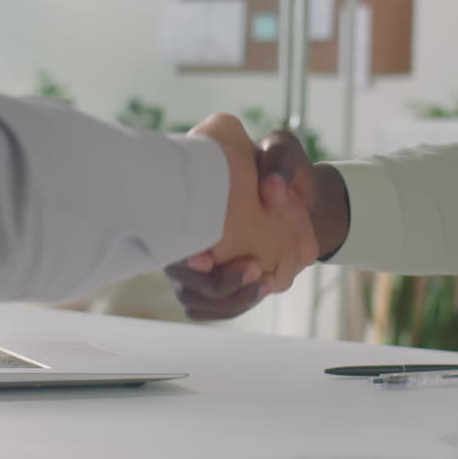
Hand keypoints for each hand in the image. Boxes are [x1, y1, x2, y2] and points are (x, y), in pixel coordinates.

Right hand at [168, 128, 346, 319]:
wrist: (292, 194)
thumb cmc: (273, 168)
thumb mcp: (281, 150)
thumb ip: (278, 160)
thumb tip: (272, 193)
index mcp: (181, 202)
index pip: (164, 237)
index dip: (179, 255)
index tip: (204, 258)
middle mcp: (178, 239)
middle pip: (182, 280)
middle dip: (216, 284)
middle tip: (256, 269)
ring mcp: (192, 266)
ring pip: (196, 300)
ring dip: (231, 300)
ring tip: (266, 282)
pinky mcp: (212, 282)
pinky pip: (212, 307)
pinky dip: (236, 304)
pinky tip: (264, 286)